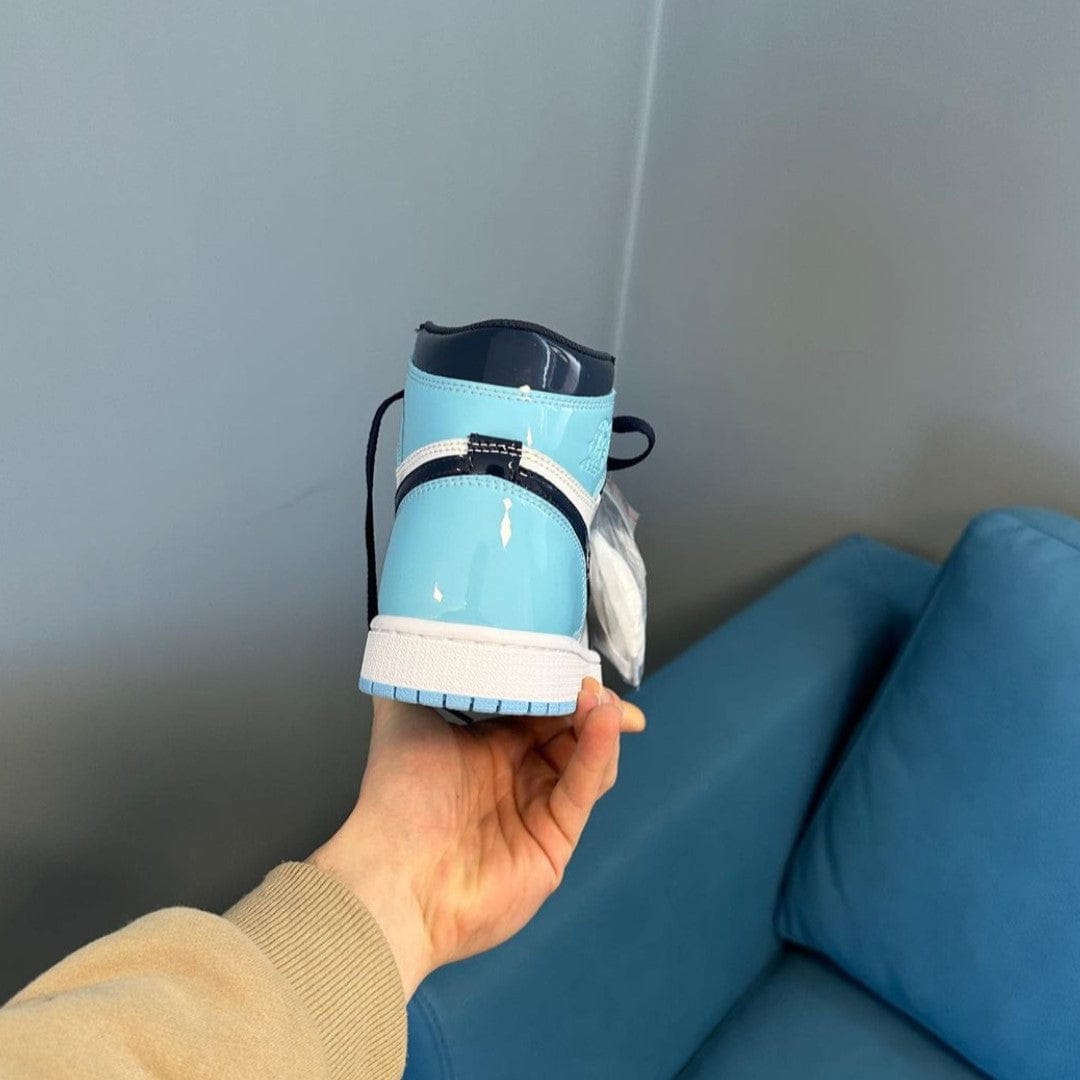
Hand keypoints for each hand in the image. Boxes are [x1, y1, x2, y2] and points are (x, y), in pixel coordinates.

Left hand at [309, 677, 644, 996]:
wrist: (395, 878)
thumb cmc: (397, 801)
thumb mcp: (401, 719)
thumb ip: (412, 678)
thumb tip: (408, 637)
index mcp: (488, 748)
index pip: (537, 709)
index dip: (558, 685)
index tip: (575, 663)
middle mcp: (517, 776)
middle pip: (570, 731)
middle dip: (588, 703)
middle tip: (593, 684)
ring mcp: (539, 809)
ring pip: (586, 759)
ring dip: (598, 724)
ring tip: (597, 698)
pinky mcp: (556, 841)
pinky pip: (582, 790)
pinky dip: (598, 753)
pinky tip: (604, 722)